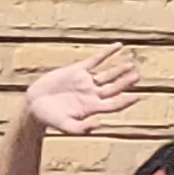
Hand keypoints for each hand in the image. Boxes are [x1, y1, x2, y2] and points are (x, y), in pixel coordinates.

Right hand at [24, 46, 141, 134]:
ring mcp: (86, 81)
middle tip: (137, 76)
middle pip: (114, 88)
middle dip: (126, 82)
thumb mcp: (65, 126)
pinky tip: (118, 46)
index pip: (114, 104)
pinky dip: (107, 53)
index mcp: (92, 108)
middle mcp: (92, 94)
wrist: (35, 105)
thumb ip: (81, 128)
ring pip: (107, 74)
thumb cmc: (51, 118)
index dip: (125, 101)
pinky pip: (95, 60)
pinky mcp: (77, 70)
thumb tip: (99, 125)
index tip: (137, 97)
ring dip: (119, 69)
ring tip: (131, 65)